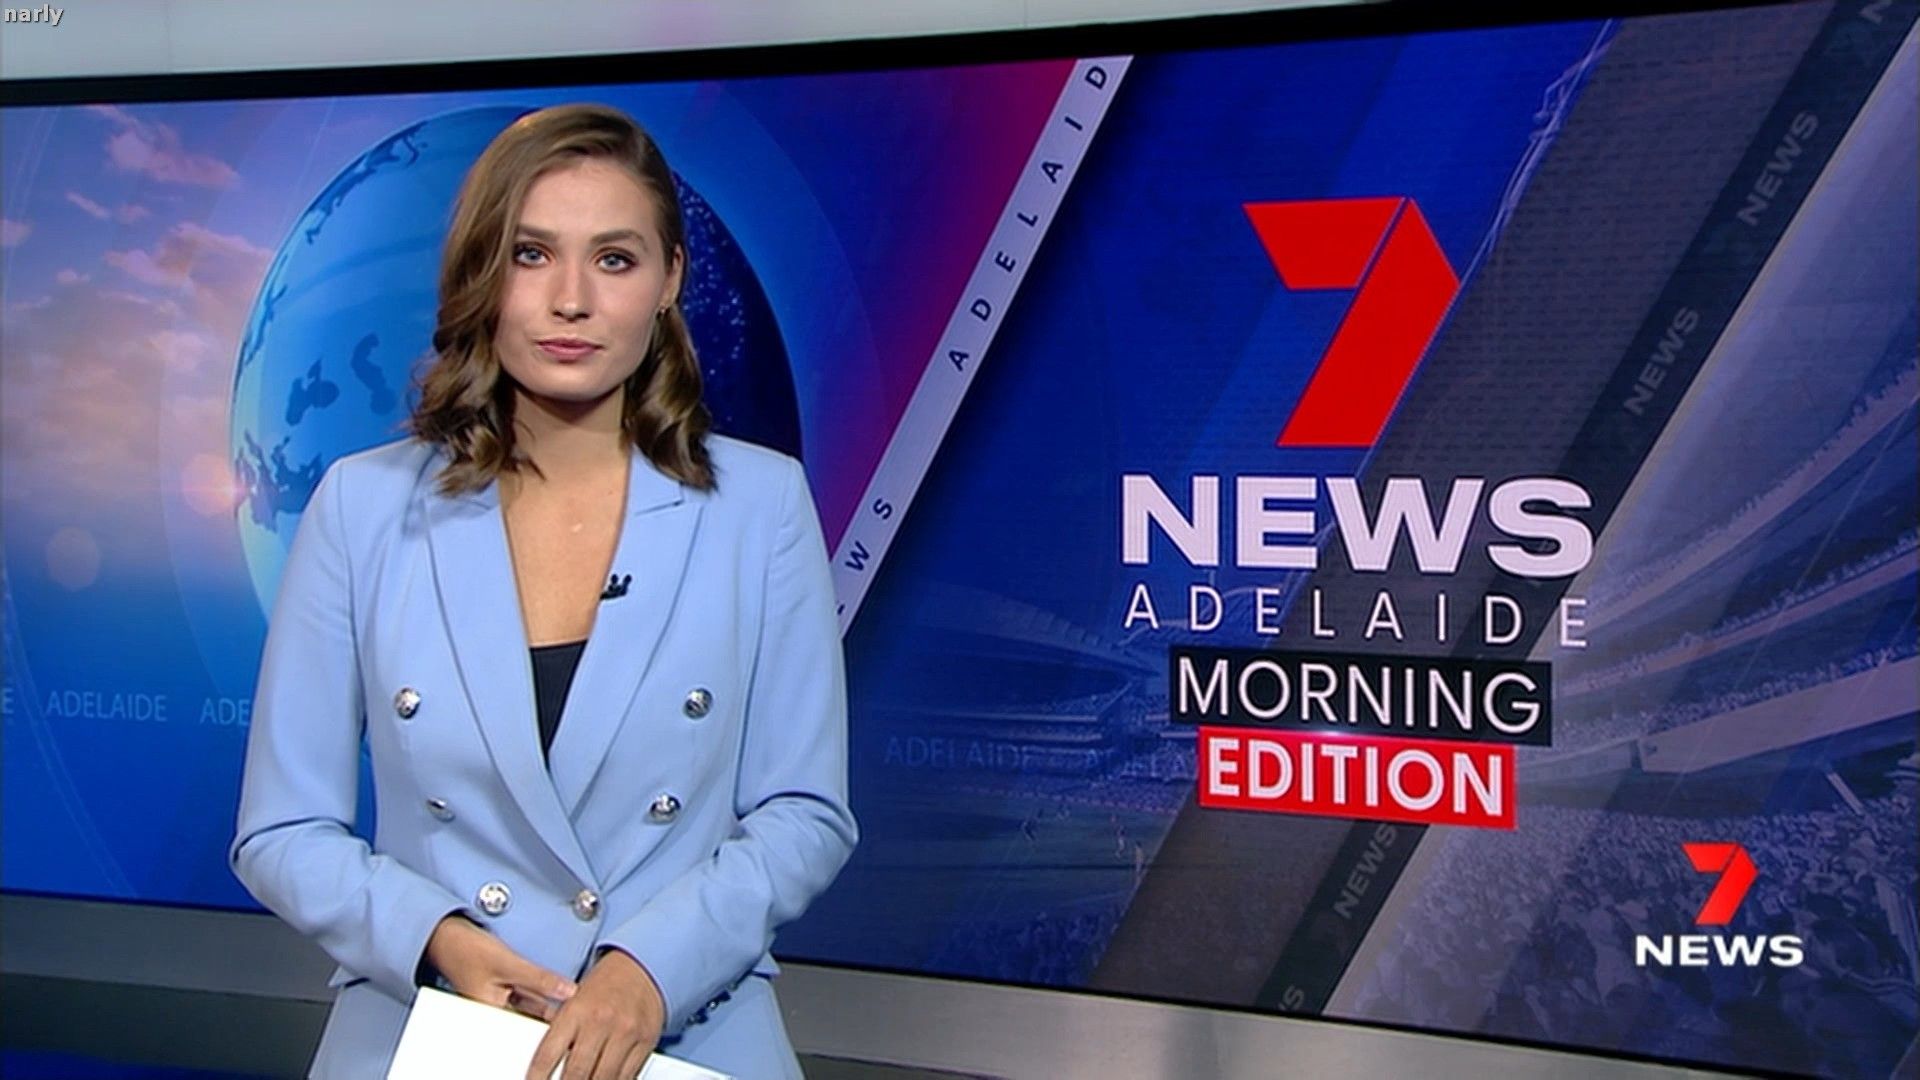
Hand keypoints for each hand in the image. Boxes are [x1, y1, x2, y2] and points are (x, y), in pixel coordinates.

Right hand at [424, 914, 576, 1021]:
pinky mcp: (501, 991)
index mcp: (490, 1015)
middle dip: (550, 1013)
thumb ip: (540, 980)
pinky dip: (538, 994)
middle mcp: (493, 1013)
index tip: (570, 1013)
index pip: (525, 1031)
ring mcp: (498, 1003)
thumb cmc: (467, 950)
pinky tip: (554, 990)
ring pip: (529, 1009)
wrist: (447, 934)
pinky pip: (525, 998)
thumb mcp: (509, 964)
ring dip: (547, 1003)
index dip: (549, 1024)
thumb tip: (569, 992)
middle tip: (571, 1001)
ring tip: (567, 996)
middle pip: (529, 1021)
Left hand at [527, 947, 665, 1079]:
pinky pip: (627, 1076)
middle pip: (576, 1073)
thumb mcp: (574, 1002)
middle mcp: (601, 1021)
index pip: (547, 1056)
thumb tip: (543, 1066)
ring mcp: (626, 1032)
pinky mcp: (646, 1041)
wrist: (643, 966)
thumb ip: (560, 1032)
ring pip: (603, 1079)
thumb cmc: (604, 985)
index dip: (537, 1078)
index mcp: (576, 1009)